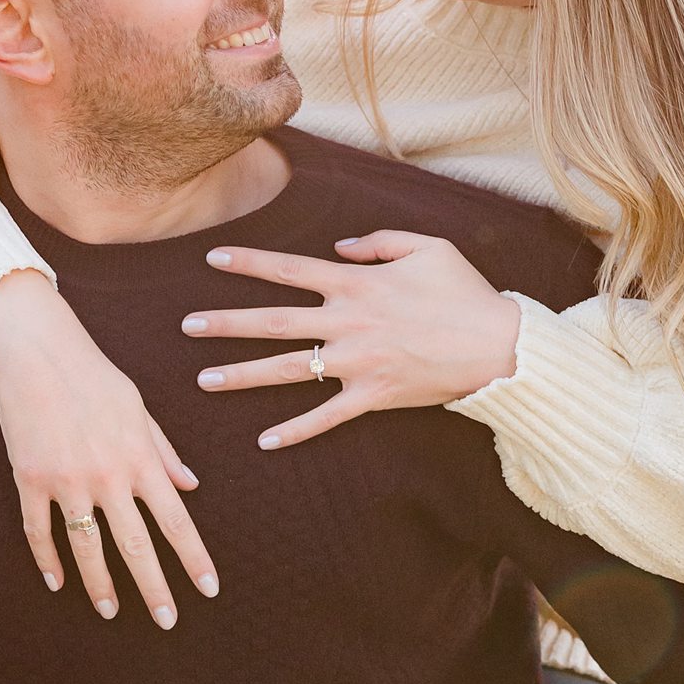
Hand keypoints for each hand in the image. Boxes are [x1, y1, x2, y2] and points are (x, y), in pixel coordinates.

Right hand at [0, 270, 219, 625]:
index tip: (209, 589)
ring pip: (87, 547)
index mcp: (140, 459)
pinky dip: (48, 559)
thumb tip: (190, 486)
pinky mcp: (30, 480)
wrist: (39, 353)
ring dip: (100, 584)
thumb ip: (164, 452)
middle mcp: (108, 476)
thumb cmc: (95, 377)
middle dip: (154, 588)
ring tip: (110, 610)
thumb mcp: (140, 410)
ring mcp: (67, 481)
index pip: (176, 521)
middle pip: (137, 546)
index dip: (194, 559)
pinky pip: (40, 531)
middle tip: (168, 622)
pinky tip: (57, 582)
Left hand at [181, 232, 520, 449]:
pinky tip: (264, 441)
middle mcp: (348, 322)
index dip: (248, 263)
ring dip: (241, 375)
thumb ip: (378, 241)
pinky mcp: (372, 396)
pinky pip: (326, 417)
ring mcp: (357, 362)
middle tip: (185, 325)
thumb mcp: (427, 246)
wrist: (499, 345)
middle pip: (273, 323)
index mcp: (357, 283)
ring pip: (287, 370)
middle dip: (225, 323)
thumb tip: (338, 248)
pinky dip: (295, 430)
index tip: (212, 260)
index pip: (289, 270)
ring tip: (203, 380)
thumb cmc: (466, 292)